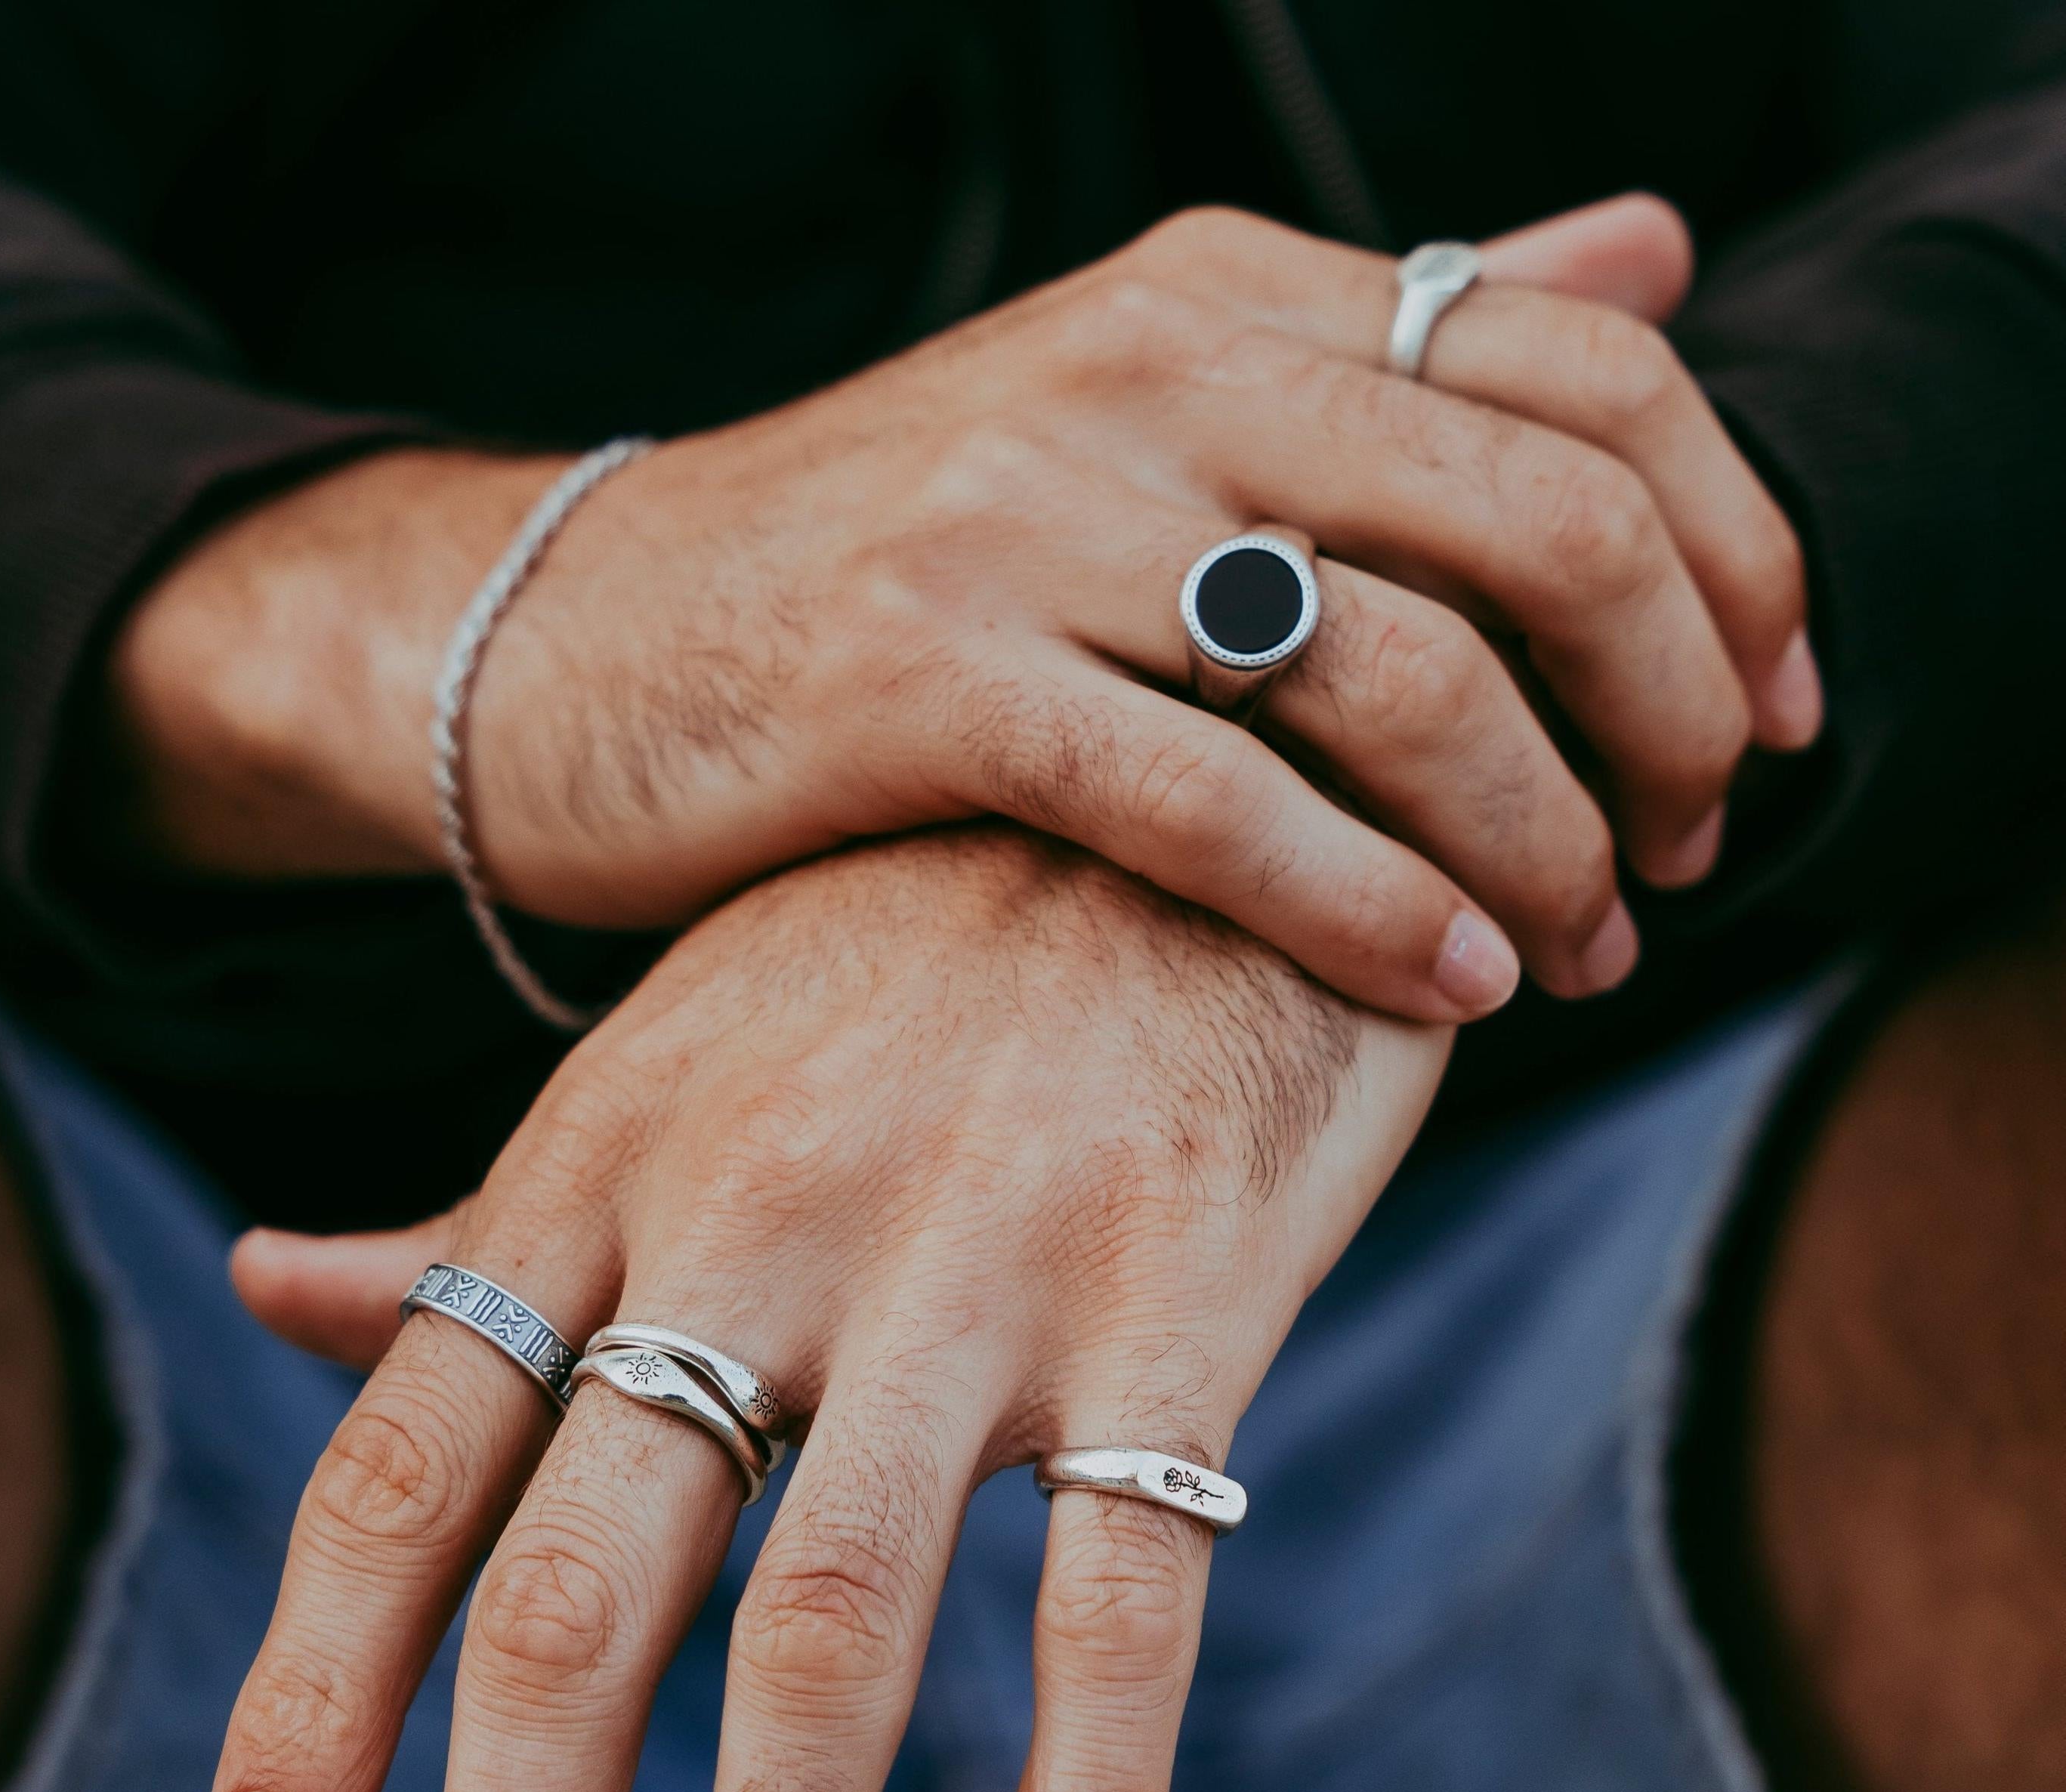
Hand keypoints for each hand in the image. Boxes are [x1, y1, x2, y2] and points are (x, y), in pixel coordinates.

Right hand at [116, 195, 1815, 1023]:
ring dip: (1541, 840)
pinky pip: (1216, 799)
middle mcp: (1144, 368)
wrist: (577, 647)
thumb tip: (1653, 249)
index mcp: (1220, 295)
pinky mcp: (925, 676)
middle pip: (1541, 513)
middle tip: (1688, 845)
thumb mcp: (1148, 418)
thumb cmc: (885, 577)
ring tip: (1577, 953)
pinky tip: (1447, 986)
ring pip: (1399, 670)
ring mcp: (1029, 517)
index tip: (1769, 708)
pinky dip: (1367, 905)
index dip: (1739, 544)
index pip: (1589, 360)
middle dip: (1674, 708)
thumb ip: (1398, 346)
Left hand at [211, 826, 1449, 1791]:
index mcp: (620, 1157)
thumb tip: (265, 1286)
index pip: (415, 1458)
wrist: (1200, 774)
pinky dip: (1086, 1790)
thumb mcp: (672, 1045)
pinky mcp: (1179, 1284)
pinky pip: (1127, 1582)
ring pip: (829, 1625)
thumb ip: (490, 1208)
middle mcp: (767, 1214)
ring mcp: (974, 1251)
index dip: (316, 1686)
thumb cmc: (920, 944)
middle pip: (586, 1593)